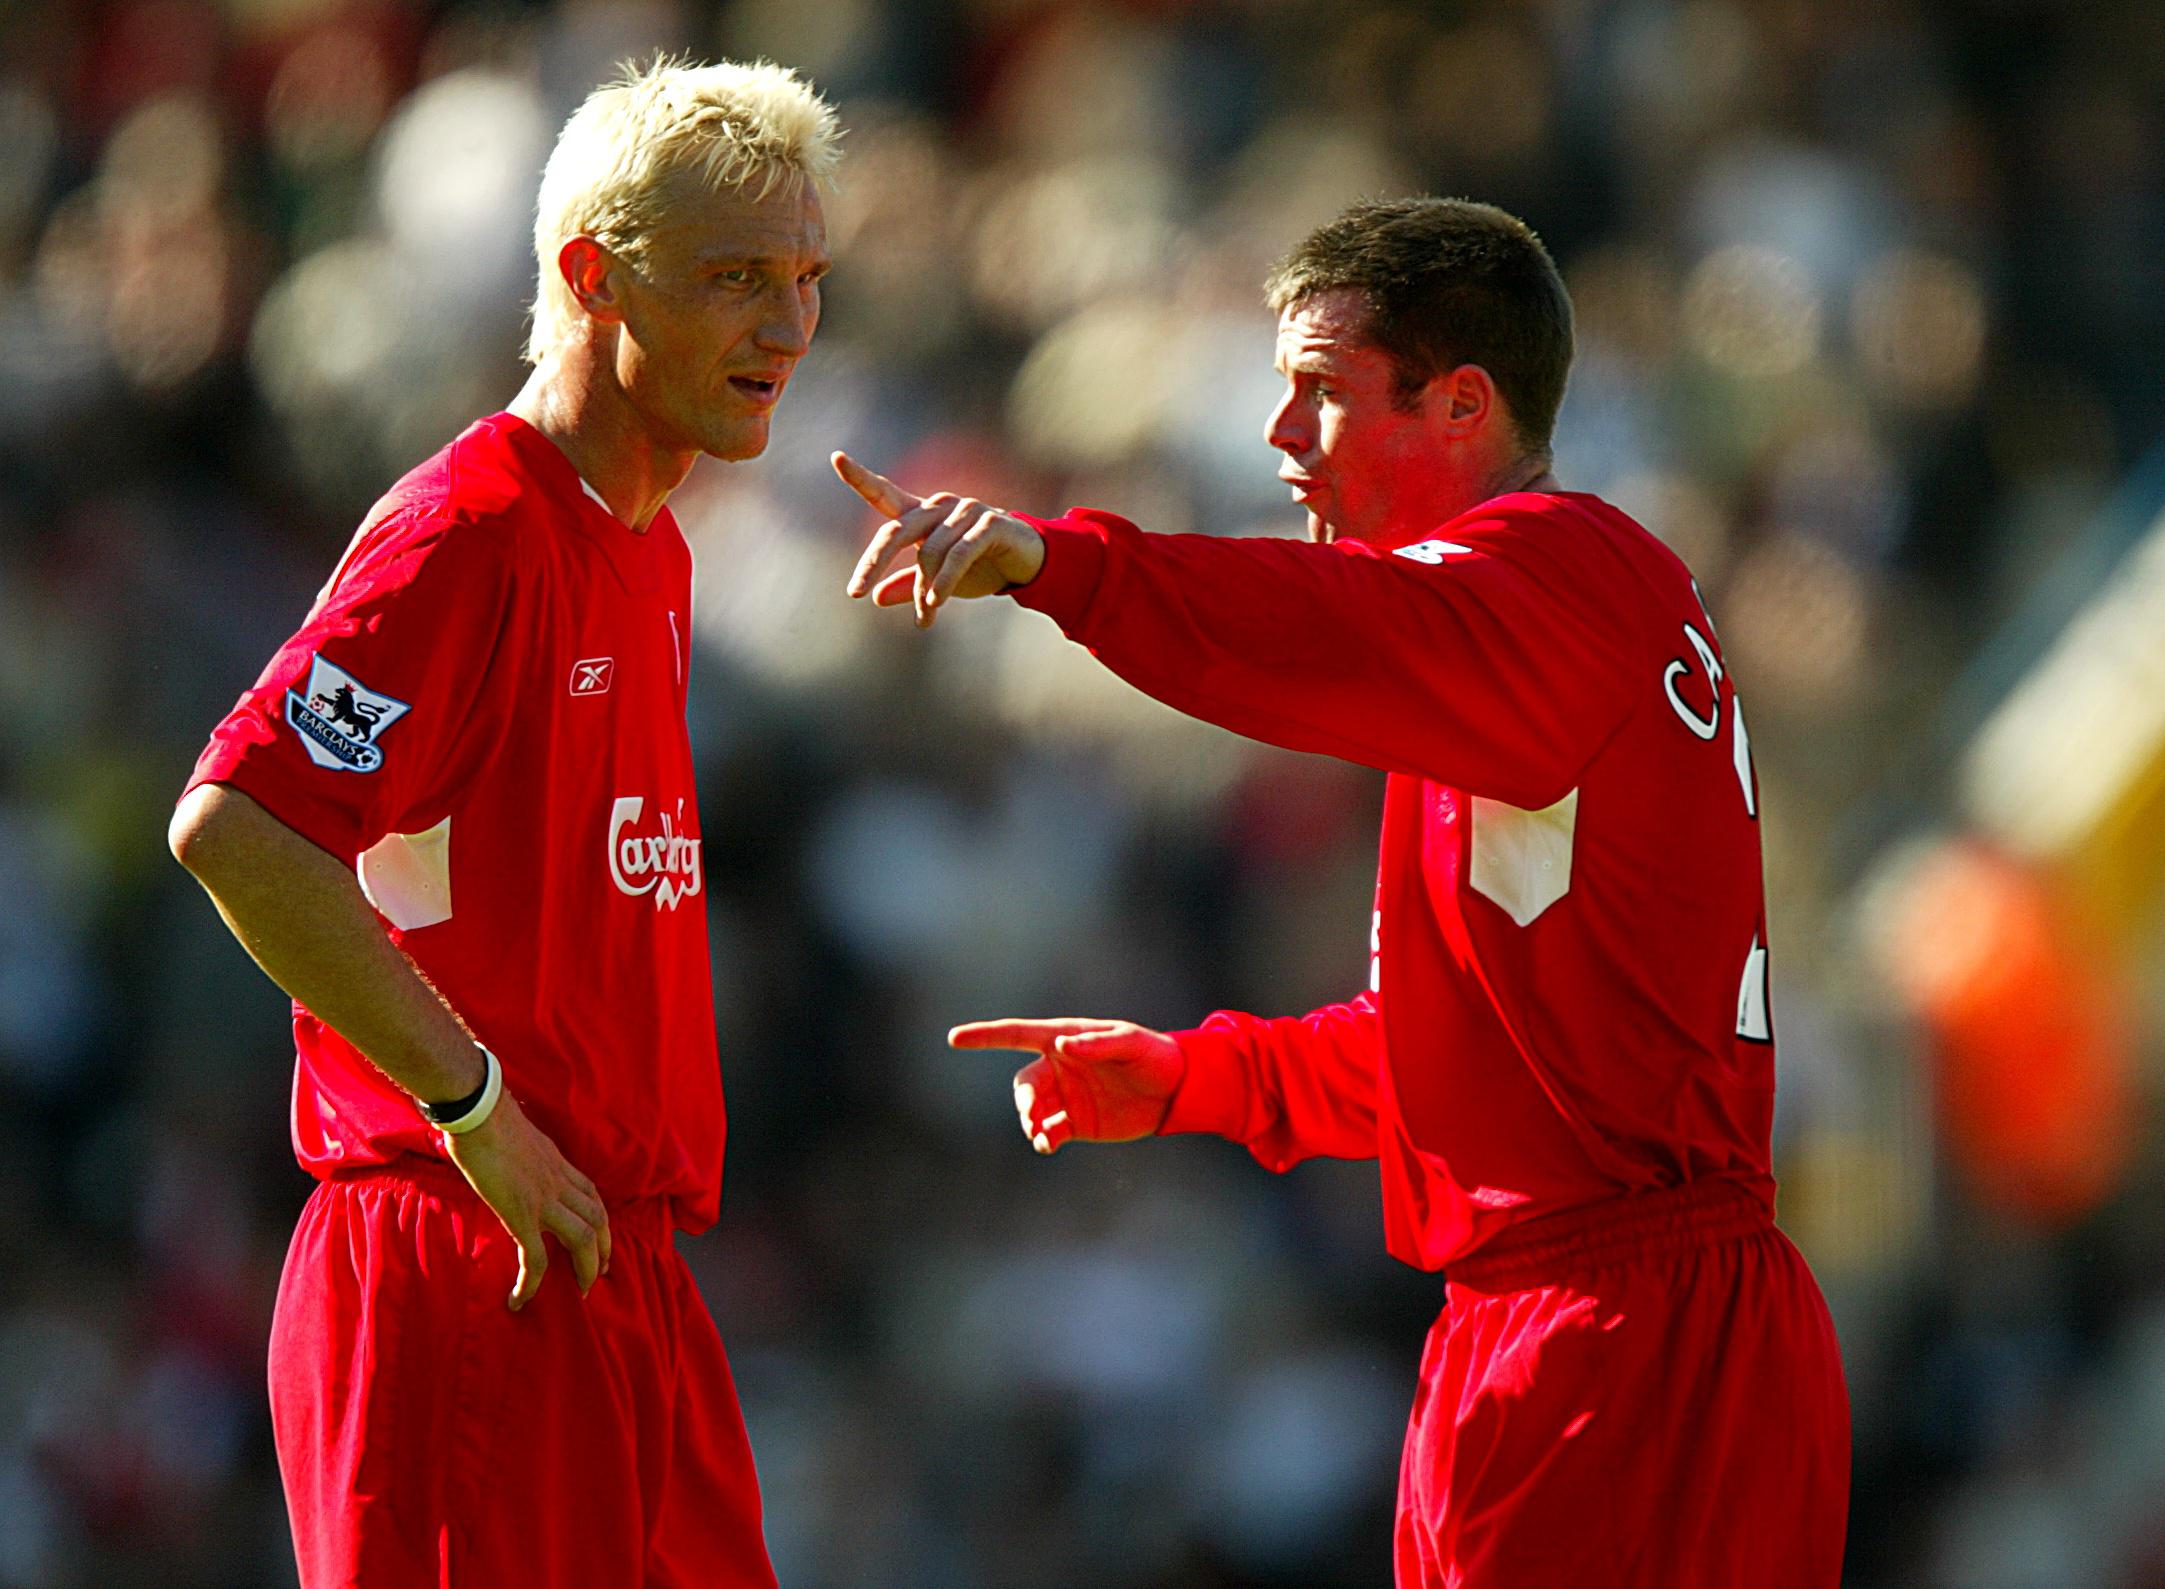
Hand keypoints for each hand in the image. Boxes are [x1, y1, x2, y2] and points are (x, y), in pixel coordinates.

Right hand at [441, 1090, 612, 1310]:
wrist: (479, 1110)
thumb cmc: (487, 1116)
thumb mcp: (516, 1136)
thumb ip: (521, 1154)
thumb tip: (506, 1159)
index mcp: (557, 1164)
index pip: (592, 1194)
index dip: (601, 1220)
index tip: (600, 1240)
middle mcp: (558, 1182)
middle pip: (597, 1220)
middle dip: (603, 1250)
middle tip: (599, 1274)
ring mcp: (543, 1198)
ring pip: (582, 1240)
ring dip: (585, 1269)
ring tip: (580, 1292)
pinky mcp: (521, 1213)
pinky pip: (536, 1257)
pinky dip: (532, 1282)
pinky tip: (520, 1299)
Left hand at [833, 451, 1045, 627]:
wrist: (1030, 564)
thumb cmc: (981, 567)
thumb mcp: (939, 582)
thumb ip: (909, 586)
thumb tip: (875, 597)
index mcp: (923, 515)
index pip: (885, 494)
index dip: (861, 477)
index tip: (836, 457)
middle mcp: (939, 506)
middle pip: (896, 531)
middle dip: (874, 562)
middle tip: (855, 592)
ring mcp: (965, 511)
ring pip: (929, 554)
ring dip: (924, 592)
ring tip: (926, 618)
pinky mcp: (989, 523)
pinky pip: (957, 555)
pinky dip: (944, 582)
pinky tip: (936, 604)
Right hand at [949, 1017, 1183, 1153]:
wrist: (1176, 1091)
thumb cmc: (1153, 1055)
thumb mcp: (1129, 1043)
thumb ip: (1096, 1043)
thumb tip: (1061, 1045)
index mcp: (1065, 1039)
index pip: (1017, 1035)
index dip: (985, 1036)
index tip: (955, 1039)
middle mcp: (1059, 1067)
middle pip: (1023, 1084)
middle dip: (1023, 1101)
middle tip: (1033, 1116)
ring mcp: (1066, 1097)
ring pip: (1031, 1111)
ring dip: (1030, 1122)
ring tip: (1042, 1135)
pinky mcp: (1076, 1124)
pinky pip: (1048, 1132)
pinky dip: (1042, 1138)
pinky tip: (1047, 1144)